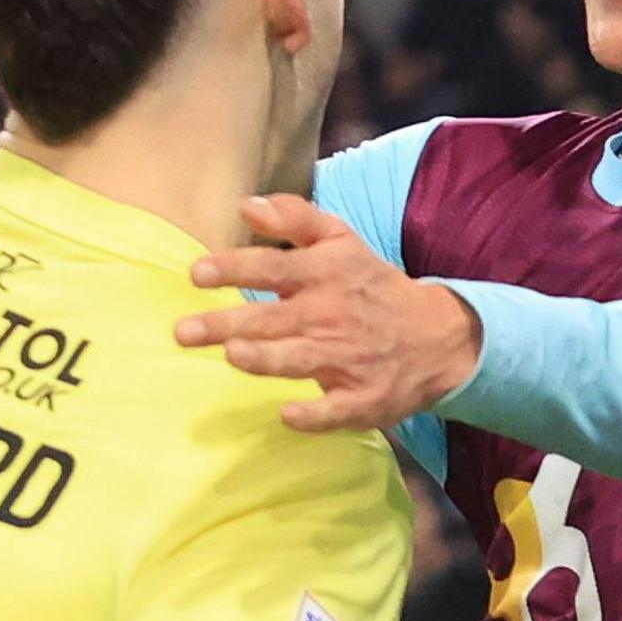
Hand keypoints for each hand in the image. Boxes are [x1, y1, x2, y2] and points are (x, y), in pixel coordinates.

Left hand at [175, 194, 480, 432]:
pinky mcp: (364, 399)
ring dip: (268, 359)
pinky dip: (315, 414)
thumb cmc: (372, 286)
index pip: (273, 268)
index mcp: (326, 274)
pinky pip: (337, 410)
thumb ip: (294, 219)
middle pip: (274, 319)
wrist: (439, 336)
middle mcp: (333, 315)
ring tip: (233, 355)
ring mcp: (350, 359)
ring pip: (301, 360)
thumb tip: (245, 205)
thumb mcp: (342, 241)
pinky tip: (288, 415)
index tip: (196, 273)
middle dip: (228, 324)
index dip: (234, 269)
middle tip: (183, 331)